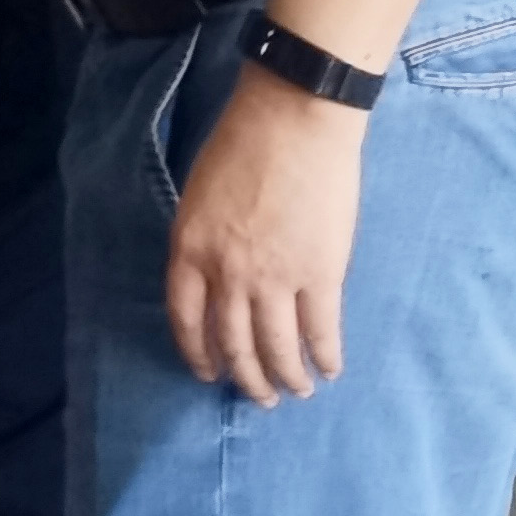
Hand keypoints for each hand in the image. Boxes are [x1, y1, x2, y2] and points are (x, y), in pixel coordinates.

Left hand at [165, 63, 366, 401]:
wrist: (293, 120)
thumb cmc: (243, 145)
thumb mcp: (200, 197)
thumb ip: (206, 243)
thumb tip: (222, 281)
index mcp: (190, 250)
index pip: (186, 320)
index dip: (198, 354)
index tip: (209, 372)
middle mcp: (227, 274)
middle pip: (233, 344)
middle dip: (247, 378)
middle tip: (259, 396)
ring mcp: (274, 278)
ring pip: (277, 348)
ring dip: (287, 377)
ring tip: (296, 391)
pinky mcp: (320, 275)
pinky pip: (321, 332)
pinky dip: (325, 356)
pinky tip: (329, 369)